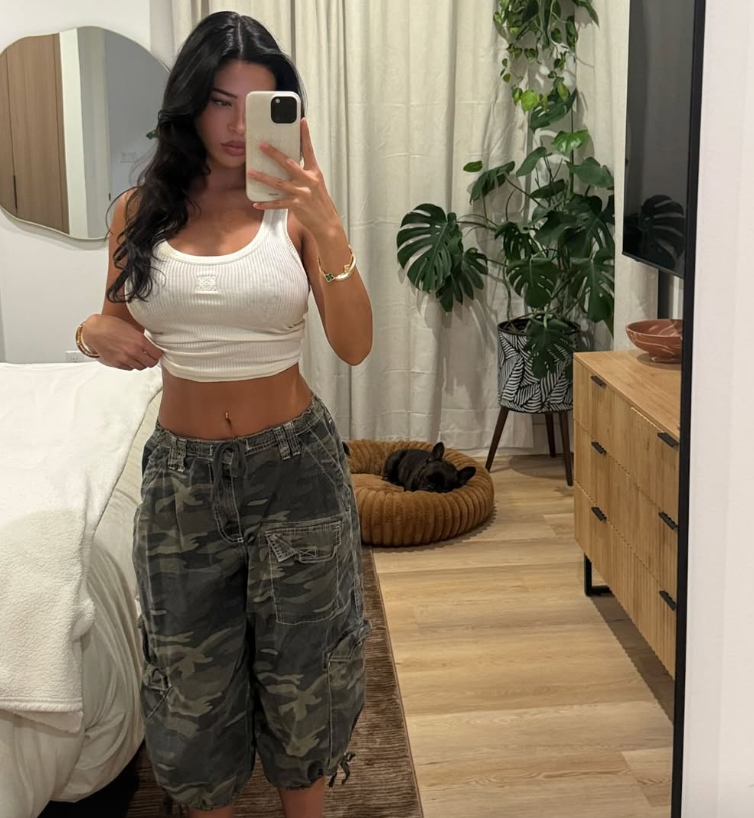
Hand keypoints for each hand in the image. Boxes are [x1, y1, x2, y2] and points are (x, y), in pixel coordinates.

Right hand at [82, 314, 162, 370]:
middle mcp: (133, 351)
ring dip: (142, 363)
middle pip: (151, 364)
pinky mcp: (117, 363)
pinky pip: (129, 368)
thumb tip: (151, 345)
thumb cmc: (110, 325)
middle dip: (152, 360)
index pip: (157, 355)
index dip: (158, 354)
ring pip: (140, 367)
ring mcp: (125, 359)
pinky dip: (131, 365)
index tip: (156, 352)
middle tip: (150, 356)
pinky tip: (129, 358)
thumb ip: (142, 338)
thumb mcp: (131, 328)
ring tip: (139, 357)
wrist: (94, 330)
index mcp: (139, 341)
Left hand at [247, 118, 340, 237]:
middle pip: (288, 163)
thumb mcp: (315, 184)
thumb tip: (287, 164)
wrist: (326, 222)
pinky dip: (266, 204)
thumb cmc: (319, 202)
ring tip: (250, 172)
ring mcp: (302, 193)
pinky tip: (256, 203)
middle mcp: (308, 181)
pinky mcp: (296, 206)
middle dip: (273, 154)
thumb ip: (304, 173)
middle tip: (261, 145)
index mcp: (314, 172)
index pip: (309, 150)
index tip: (301, 121)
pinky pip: (277, 203)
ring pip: (278, 183)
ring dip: (263, 177)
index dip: (305, 135)